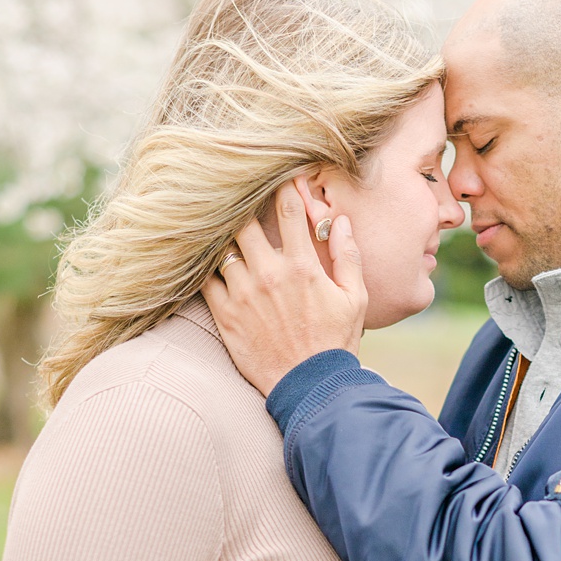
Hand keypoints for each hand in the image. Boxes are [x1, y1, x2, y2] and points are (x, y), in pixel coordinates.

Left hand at [206, 182, 366, 395]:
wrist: (310, 386)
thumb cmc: (336, 342)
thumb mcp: (355, 299)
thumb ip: (348, 257)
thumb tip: (340, 221)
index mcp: (303, 267)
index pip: (288, 212)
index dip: (282, 187)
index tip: (279, 175)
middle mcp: (269, 274)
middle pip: (243, 221)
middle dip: (243, 206)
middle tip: (239, 197)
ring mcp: (242, 293)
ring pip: (222, 247)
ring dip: (224, 236)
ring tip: (220, 226)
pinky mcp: (224, 313)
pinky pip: (205, 278)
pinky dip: (206, 266)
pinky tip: (208, 260)